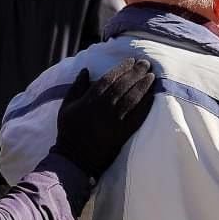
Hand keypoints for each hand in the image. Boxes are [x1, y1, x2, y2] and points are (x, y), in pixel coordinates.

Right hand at [51, 58, 154, 178]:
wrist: (74, 158)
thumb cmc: (68, 131)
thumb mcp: (66, 107)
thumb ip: (76, 87)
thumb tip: (85, 70)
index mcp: (89, 100)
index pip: (109, 79)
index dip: (122, 68)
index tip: (131, 61)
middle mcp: (103, 108)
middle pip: (123, 86)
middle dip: (136, 73)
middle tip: (147, 64)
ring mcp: (114, 122)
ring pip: (132, 99)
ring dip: (143, 86)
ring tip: (152, 77)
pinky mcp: (122, 134)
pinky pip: (137, 117)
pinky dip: (145, 106)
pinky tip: (152, 97)